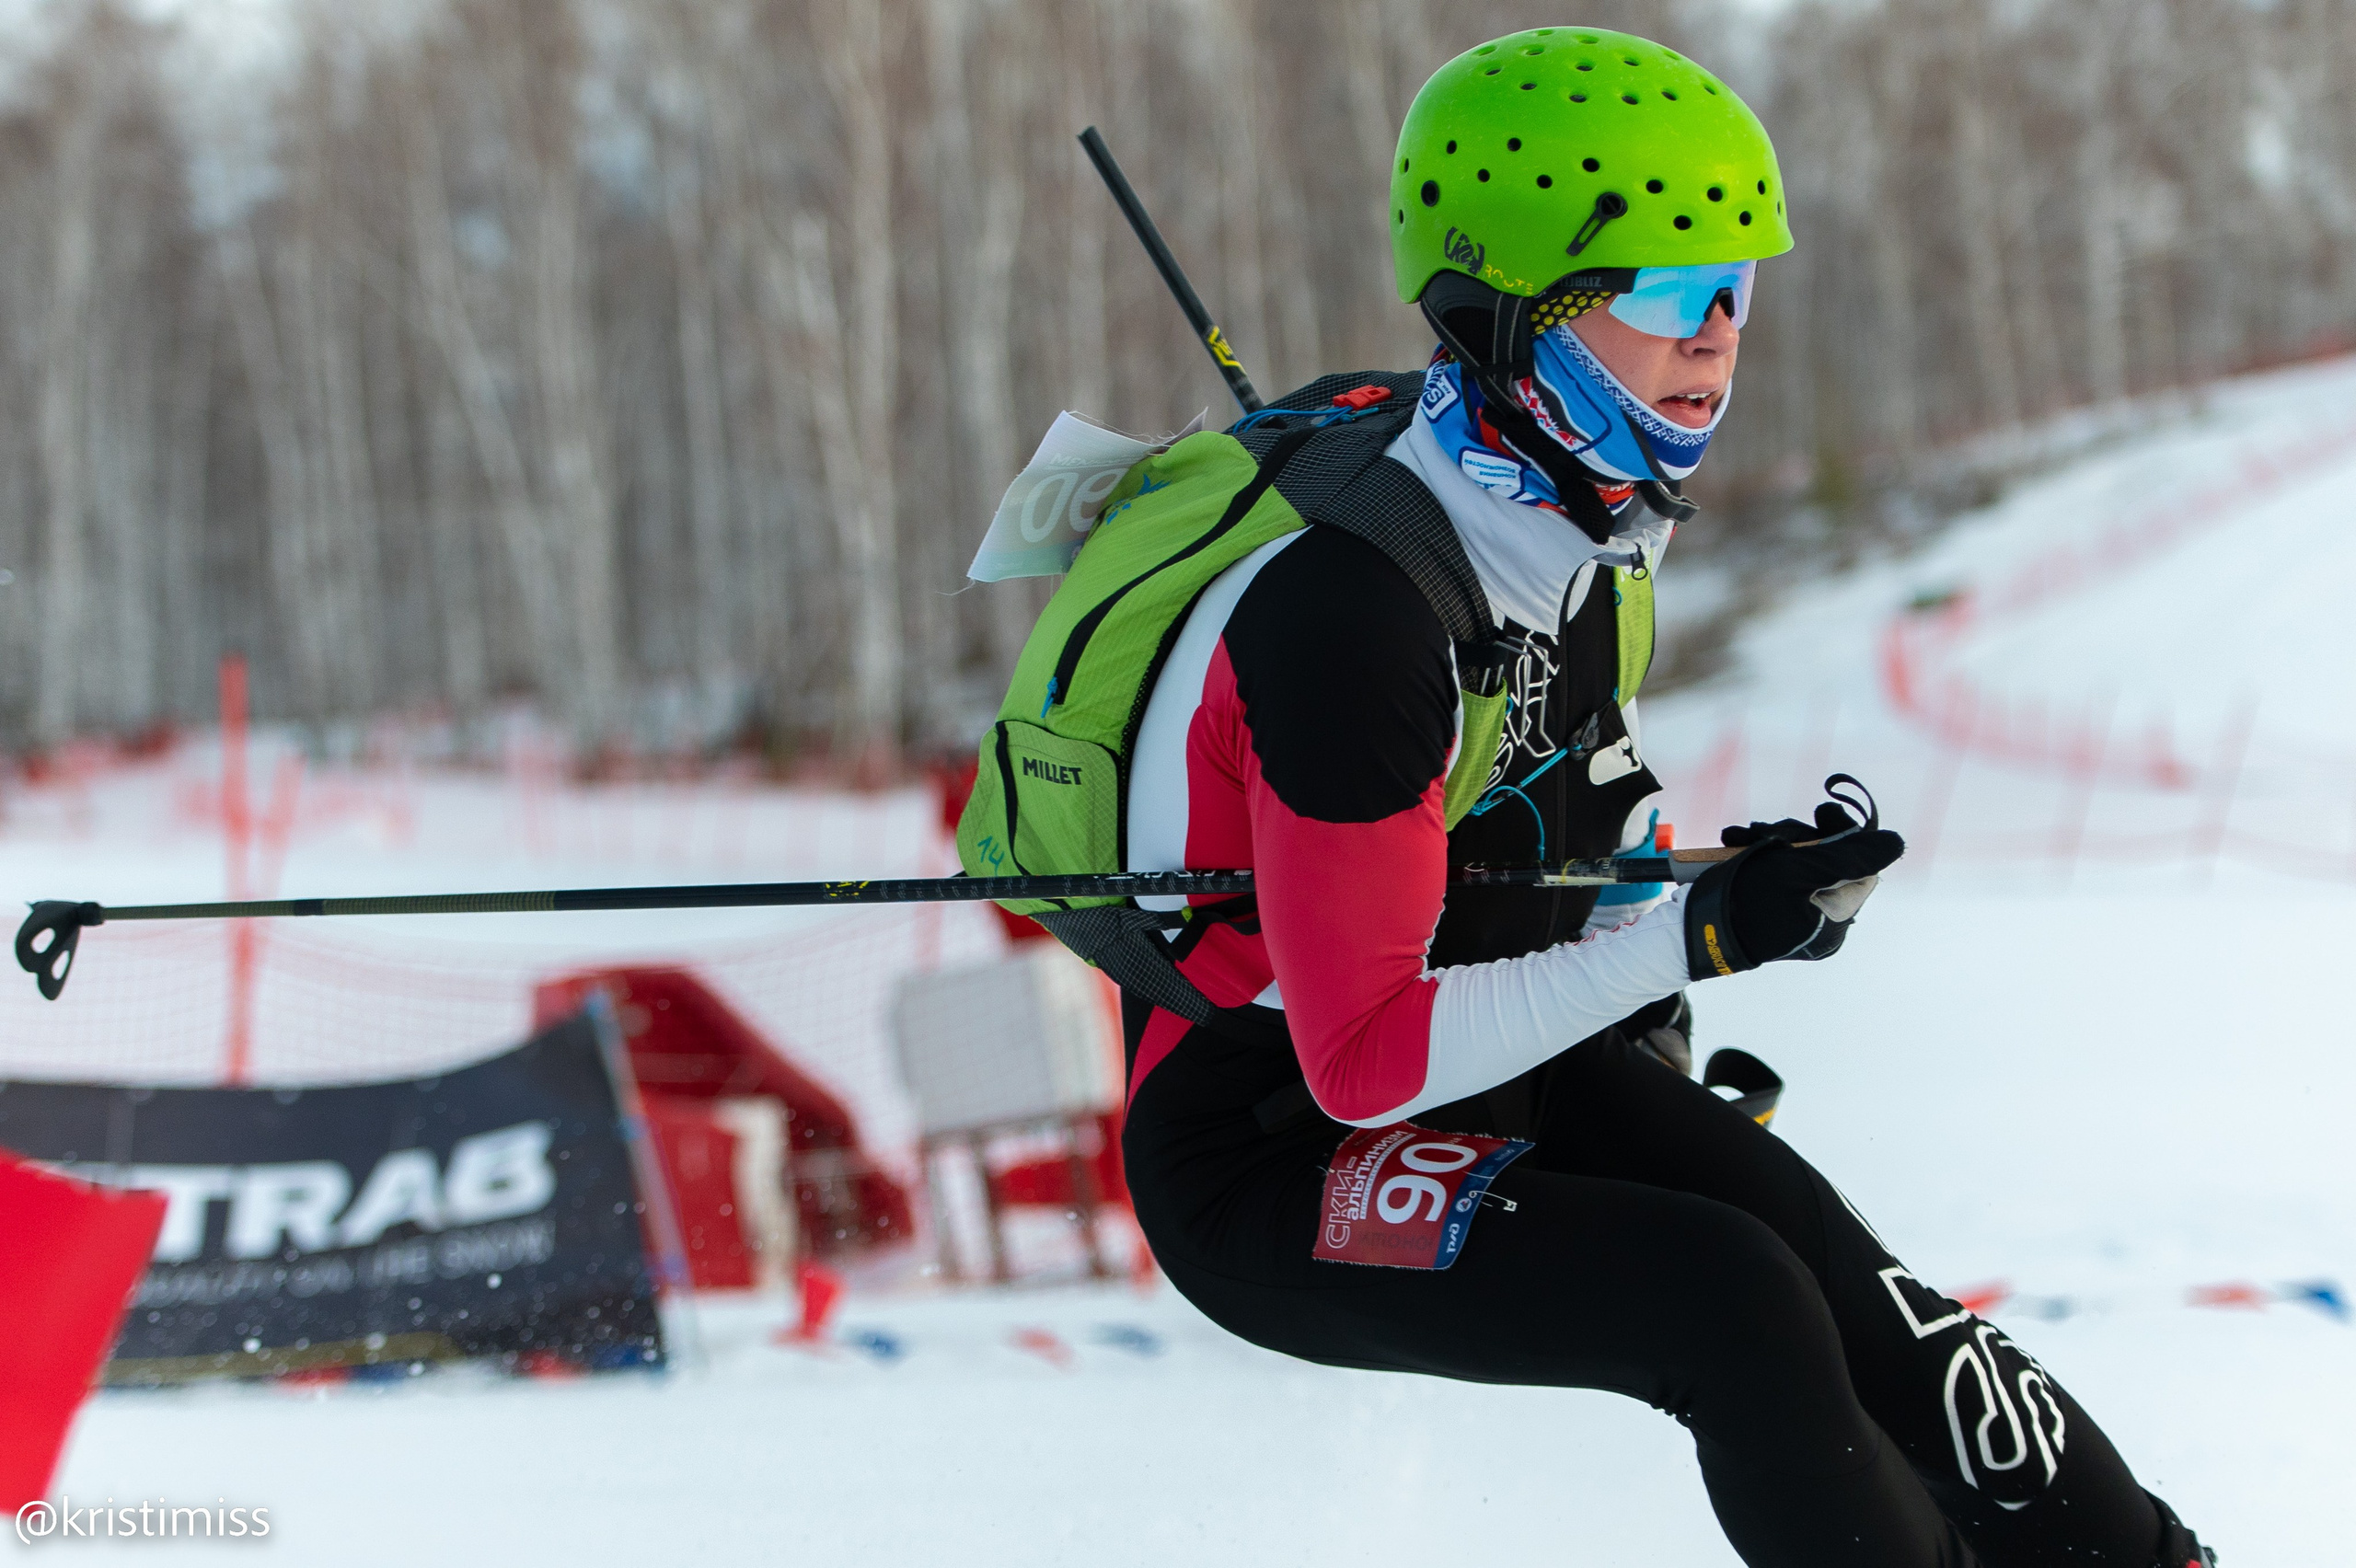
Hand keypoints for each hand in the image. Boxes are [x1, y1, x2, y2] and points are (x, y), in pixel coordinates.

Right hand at [1684, 800, 1904, 978]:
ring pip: (1797, 860)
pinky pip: (1774, 871)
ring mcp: (1792, 913)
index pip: (1859, 864)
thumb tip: (1897, 843)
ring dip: (1770, 840)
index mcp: (1835, 917)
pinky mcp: (1766, 906)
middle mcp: (1819, 919)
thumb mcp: (1803, 870)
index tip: (1823, 810)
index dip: (1843, 833)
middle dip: (1796, 835)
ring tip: (1739, 836)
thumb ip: (1852, 856)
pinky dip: (1756, 853)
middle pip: (1826, 859)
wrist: (1688, 932)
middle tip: (1766, 830)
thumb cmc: (1747, 902)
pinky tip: (1734, 842)